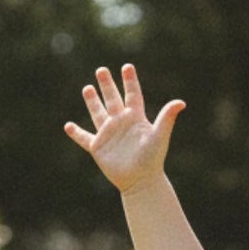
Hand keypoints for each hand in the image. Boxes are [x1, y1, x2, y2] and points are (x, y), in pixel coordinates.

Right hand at [64, 63, 184, 193]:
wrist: (141, 182)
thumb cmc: (152, 159)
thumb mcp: (159, 135)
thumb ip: (167, 117)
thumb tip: (181, 102)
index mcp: (135, 118)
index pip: (132, 95)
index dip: (130, 81)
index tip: (127, 67)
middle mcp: (121, 123)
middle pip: (112, 99)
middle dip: (107, 85)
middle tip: (101, 70)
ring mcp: (109, 134)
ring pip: (98, 113)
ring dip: (92, 101)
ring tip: (87, 88)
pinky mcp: (98, 147)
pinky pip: (84, 138)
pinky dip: (76, 133)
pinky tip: (67, 126)